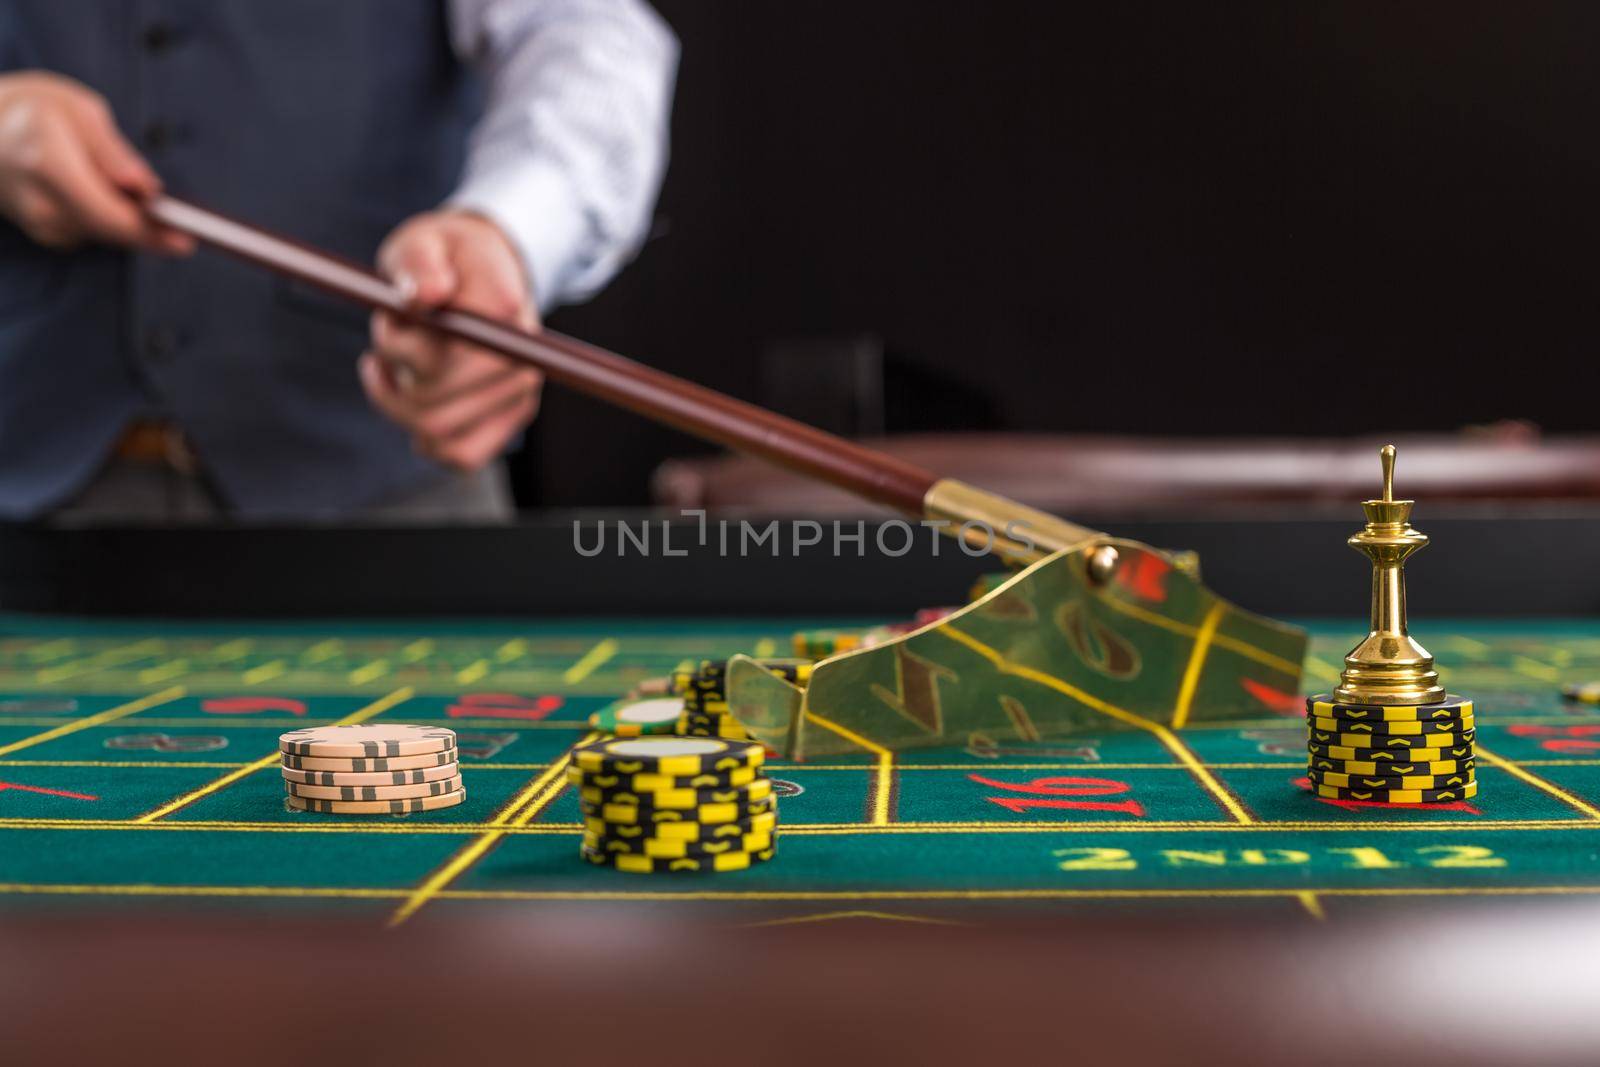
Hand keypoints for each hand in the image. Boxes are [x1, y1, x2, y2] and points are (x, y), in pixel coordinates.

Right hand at [0, 71, 191, 253]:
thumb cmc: (38, 111)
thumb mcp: (80, 111)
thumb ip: (114, 152)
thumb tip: (146, 188)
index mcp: (47, 161)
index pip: (108, 214)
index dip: (151, 232)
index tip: (186, 242)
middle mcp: (39, 200)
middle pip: (111, 231)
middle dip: (150, 231)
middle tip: (184, 231)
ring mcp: (37, 222)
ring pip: (105, 234)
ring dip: (130, 220)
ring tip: (132, 196)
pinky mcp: (43, 232)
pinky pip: (93, 233)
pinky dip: (109, 219)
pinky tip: (104, 197)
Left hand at [362, 210, 542, 470]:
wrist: (484, 271)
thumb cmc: (445, 256)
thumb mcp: (423, 242)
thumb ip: (419, 263)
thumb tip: (424, 296)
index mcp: (504, 310)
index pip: (443, 357)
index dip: (398, 347)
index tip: (387, 318)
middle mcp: (523, 358)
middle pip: (435, 405)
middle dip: (392, 379)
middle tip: (385, 340)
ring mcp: (520, 394)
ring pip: (438, 433)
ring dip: (398, 406)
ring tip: (391, 369)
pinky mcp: (512, 418)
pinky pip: (462, 456)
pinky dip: (426, 440)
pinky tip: (411, 402)